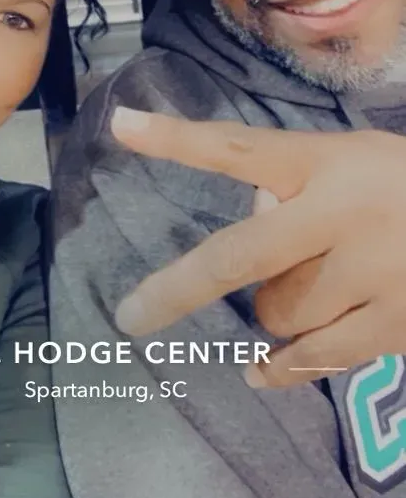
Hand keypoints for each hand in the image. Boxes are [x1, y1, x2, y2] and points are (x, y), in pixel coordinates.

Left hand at [111, 106, 405, 387]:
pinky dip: (281, 368)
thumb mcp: (349, 160)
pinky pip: (314, 358)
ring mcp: (369, 273)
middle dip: (177, 289)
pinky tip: (259, 370)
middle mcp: (339, 214)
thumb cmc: (400, 183)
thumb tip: (248, 243)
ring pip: (278, 315)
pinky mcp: (394, 324)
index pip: (237, 146)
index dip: (175, 138)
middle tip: (132, 317)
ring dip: (274, 311)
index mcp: (323, 161)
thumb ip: (295, 186)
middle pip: (241, 258)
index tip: (120, 126)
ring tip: (311, 284)